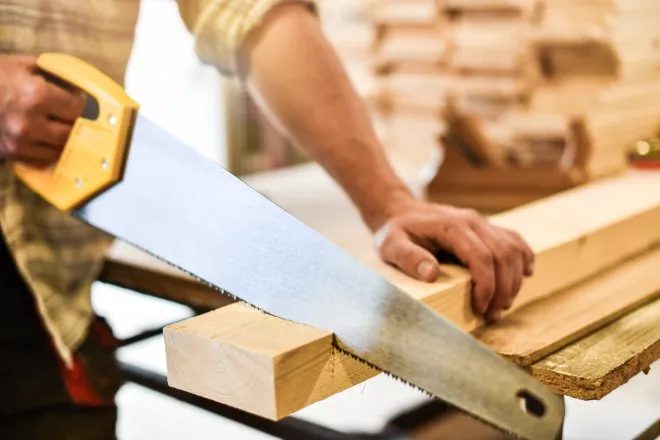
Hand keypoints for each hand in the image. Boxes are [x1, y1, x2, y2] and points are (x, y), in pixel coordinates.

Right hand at [0, 55, 84, 164]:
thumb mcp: (22, 64)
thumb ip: (54, 72)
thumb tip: (80, 83)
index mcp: (36, 96)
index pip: (77, 108)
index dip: (80, 103)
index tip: (77, 100)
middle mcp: (30, 122)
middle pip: (72, 132)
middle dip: (75, 122)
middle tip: (70, 115)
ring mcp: (19, 141)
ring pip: (60, 148)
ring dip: (64, 138)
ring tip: (59, 126)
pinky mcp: (11, 154)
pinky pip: (42, 158)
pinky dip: (48, 149)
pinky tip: (45, 138)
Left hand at [374, 200, 533, 321]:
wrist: (401, 211)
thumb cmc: (396, 232)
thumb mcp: (391, 245)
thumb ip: (408, 258)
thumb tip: (431, 274)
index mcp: (451, 226)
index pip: (481, 256)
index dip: (486, 286)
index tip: (480, 309)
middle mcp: (472, 221)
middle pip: (503, 255)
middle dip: (503, 289)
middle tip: (493, 315)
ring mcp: (482, 222)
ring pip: (513, 248)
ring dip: (514, 280)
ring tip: (502, 305)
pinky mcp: (487, 228)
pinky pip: (514, 240)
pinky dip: (523, 258)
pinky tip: (524, 276)